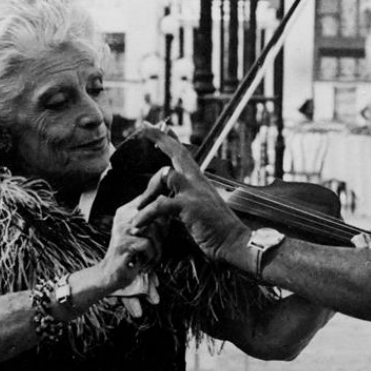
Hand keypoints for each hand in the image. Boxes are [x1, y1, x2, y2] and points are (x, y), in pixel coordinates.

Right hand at [99, 176, 167, 293]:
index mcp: (127, 210)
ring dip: (157, 248)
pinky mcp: (123, 243)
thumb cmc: (133, 253)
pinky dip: (151, 256)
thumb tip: (174, 209)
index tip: (165, 229)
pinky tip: (144, 263)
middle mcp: (123, 216)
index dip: (164, 214)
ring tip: (151, 258)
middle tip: (156, 247)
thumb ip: (154, 219)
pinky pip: (148, 245)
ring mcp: (122, 229)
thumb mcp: (143, 232)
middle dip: (162, 233)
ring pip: (153, 231)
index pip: (152, 200)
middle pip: (156, 215)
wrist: (112, 274)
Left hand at [133, 128, 250, 265]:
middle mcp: (198, 182)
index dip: (171, 141)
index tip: (161, 127)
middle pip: (178, 153)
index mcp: (200, 182)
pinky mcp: (190, 206)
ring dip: (147, 194)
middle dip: (159, 138)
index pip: (184, 155)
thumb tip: (169, 199)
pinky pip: (160, 205)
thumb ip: (185, 200)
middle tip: (143, 127)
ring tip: (136, 210)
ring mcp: (195, 192)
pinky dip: (146, 215)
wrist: (234, 243)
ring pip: (166, 176)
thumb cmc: (217, 231)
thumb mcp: (201, 210)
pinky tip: (138, 224)